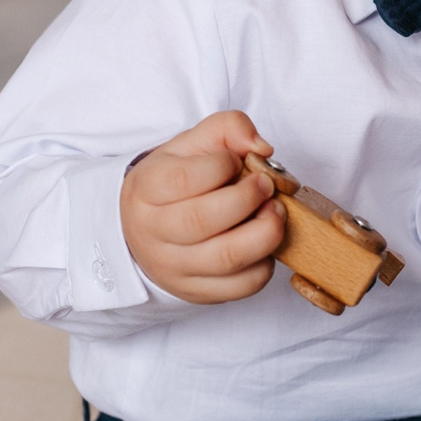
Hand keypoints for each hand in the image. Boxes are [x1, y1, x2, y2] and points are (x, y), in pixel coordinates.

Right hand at [119, 111, 286, 302]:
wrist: (146, 227)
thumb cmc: (175, 182)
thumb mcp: (192, 145)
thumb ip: (227, 129)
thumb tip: (261, 147)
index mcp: (146, 189)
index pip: (184, 179)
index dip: (220, 166)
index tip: (235, 161)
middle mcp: (153, 232)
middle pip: (203, 221)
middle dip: (248, 199)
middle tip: (266, 187)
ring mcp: (174, 267)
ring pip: (226, 258)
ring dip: (265, 233)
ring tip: (274, 213)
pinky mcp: (197, 291)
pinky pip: (241, 286)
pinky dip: (264, 263)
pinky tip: (262, 243)